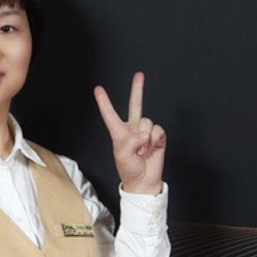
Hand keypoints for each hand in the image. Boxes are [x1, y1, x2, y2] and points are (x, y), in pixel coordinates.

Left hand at [94, 72, 165, 194]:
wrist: (144, 182)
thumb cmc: (128, 170)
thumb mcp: (122, 155)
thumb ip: (131, 140)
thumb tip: (144, 132)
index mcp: (119, 133)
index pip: (110, 114)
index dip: (104, 102)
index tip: (98, 89)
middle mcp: (133, 129)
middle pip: (136, 105)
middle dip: (137, 89)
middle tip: (139, 75)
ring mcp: (146, 132)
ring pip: (147, 121)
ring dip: (145, 138)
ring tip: (142, 151)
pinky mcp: (158, 137)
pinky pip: (158, 130)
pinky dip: (155, 140)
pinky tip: (152, 149)